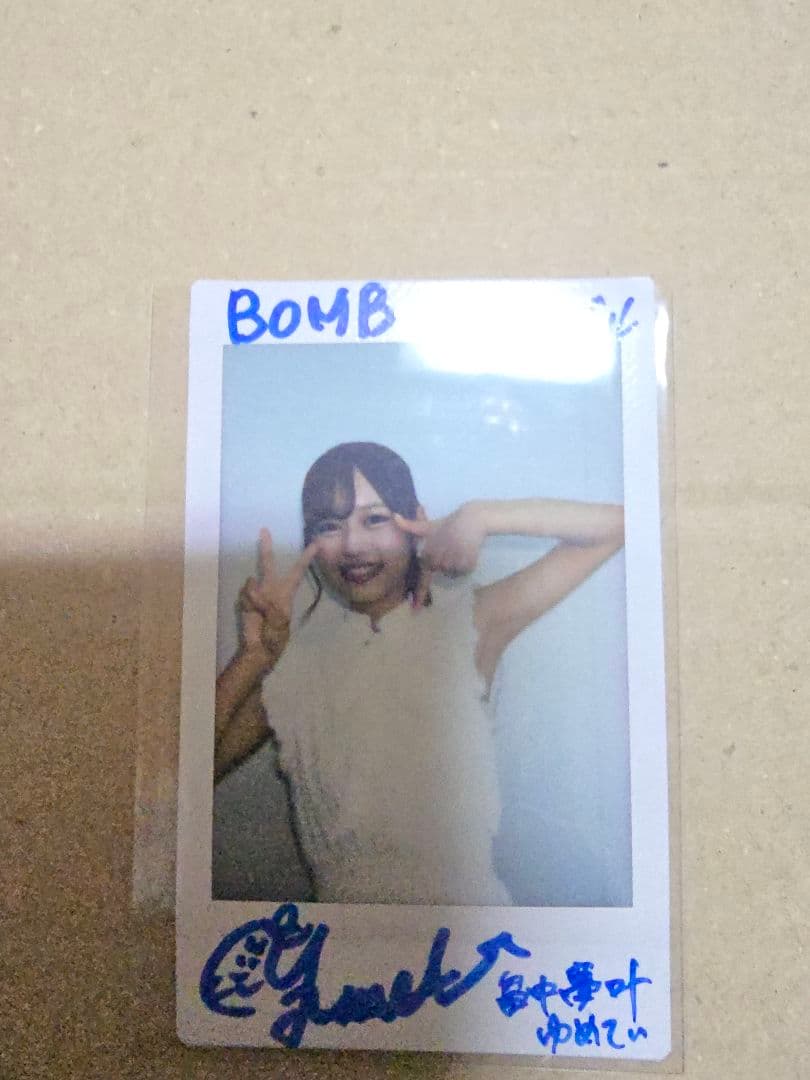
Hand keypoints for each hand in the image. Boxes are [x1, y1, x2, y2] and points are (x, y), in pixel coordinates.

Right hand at [238, 528, 319, 663]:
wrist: (258, 648)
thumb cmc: (275, 635)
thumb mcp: (280, 620)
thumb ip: (269, 602)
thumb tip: (255, 588)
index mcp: (286, 593)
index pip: (297, 571)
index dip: (306, 558)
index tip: (317, 542)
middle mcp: (272, 589)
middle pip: (269, 564)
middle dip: (266, 548)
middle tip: (264, 530)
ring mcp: (257, 593)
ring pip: (252, 584)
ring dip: (254, 599)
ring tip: (260, 613)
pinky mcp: (245, 600)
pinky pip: (244, 594)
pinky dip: (246, 603)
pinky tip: (250, 612)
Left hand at [394, 502, 486, 601]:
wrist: (472, 518)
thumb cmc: (448, 523)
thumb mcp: (428, 526)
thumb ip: (411, 526)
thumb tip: (394, 517)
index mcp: (428, 554)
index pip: (422, 578)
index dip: (418, 595)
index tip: (415, 611)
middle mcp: (439, 560)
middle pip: (440, 572)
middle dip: (444, 563)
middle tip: (449, 546)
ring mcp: (453, 563)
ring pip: (452, 573)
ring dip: (455, 564)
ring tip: (458, 547)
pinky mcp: (467, 564)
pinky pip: (463, 572)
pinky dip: (465, 565)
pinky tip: (466, 551)